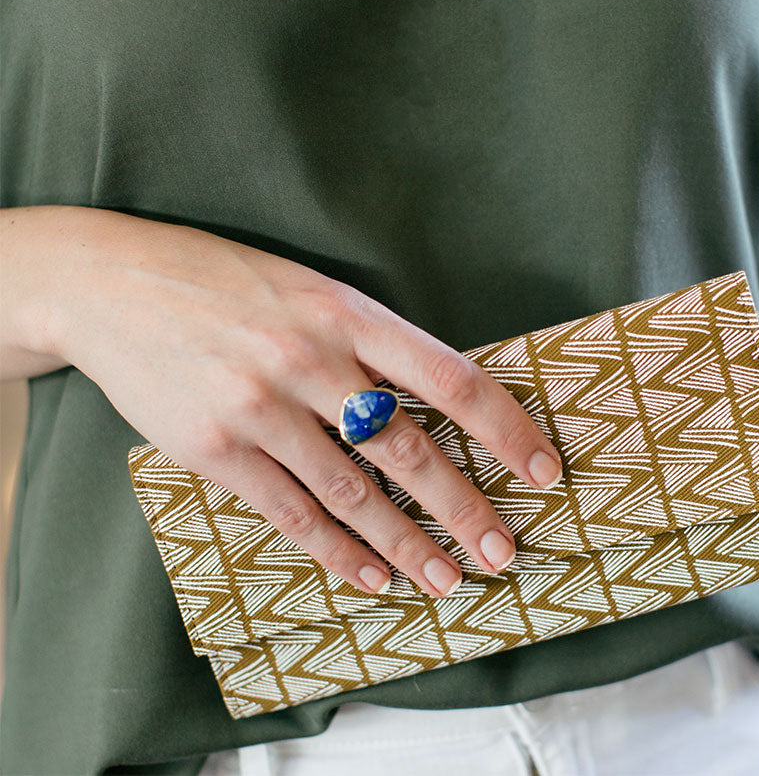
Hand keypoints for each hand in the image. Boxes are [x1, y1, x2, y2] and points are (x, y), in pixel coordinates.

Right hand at [48, 209, 562, 597]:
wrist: (113, 284)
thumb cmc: (225, 281)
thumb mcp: (310, 288)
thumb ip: (369, 340)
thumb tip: (435, 401)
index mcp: (345, 312)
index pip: (450, 378)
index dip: (506, 428)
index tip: (543, 468)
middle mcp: (309, 359)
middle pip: (408, 448)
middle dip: (465, 507)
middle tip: (504, 551)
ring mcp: (260, 407)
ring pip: (353, 493)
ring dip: (407, 544)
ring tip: (448, 579)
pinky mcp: (215, 449)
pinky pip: (291, 511)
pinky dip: (337, 550)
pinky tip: (371, 576)